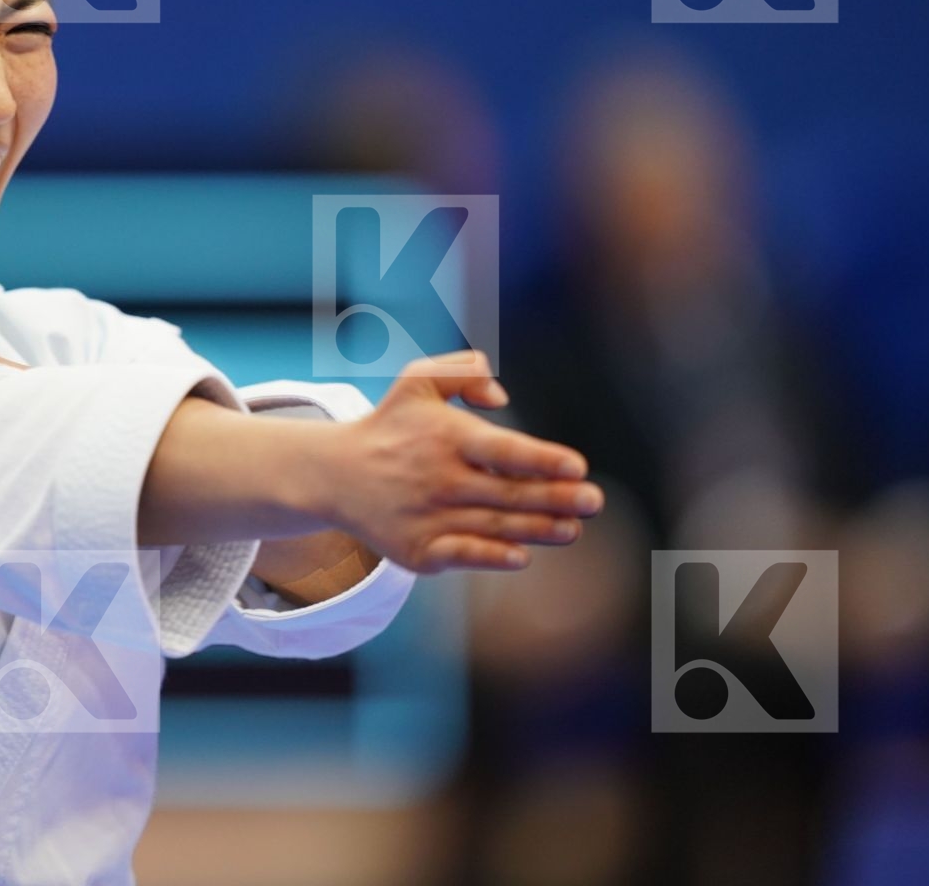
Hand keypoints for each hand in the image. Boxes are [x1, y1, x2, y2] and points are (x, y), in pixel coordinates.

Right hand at [311, 350, 600, 573]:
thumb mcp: (417, 380)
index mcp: (445, 437)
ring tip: (573, 528)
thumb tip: (501, 395)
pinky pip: (464, 555)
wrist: (335, 475)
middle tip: (594, 501)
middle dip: (557, 499)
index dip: (542, 460)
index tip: (576, 467)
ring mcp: (429, 517)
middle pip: (509, 494)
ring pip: (496, 527)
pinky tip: (522, 556)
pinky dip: (494, 557)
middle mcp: (439, 479)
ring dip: (540, 530)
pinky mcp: (419, 549)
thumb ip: (463, 371)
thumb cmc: (389, 425)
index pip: (502, 450)